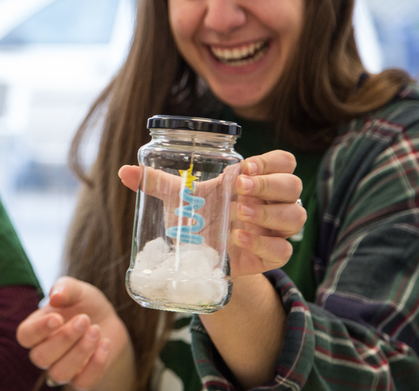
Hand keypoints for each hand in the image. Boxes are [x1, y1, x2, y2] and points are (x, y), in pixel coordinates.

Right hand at [16, 277, 131, 389]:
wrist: (108, 320)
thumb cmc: (85, 304)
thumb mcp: (77, 289)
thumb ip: (64, 288)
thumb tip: (54, 297)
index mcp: (36, 328)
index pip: (25, 336)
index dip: (39, 330)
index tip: (58, 318)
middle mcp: (44, 352)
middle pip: (40, 357)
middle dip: (65, 338)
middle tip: (85, 319)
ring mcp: (61, 368)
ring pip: (59, 374)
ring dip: (80, 352)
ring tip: (96, 330)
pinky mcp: (80, 380)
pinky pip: (82, 383)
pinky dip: (96, 364)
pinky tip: (105, 343)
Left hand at [118, 149, 304, 276]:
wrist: (201, 257)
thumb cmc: (197, 216)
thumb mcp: (179, 197)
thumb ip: (156, 182)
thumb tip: (124, 171)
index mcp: (256, 179)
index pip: (283, 161)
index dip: (271, 163)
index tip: (245, 167)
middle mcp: (272, 202)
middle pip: (292, 186)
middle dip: (268, 185)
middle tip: (239, 189)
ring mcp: (276, 230)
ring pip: (294, 217)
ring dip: (267, 214)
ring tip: (237, 215)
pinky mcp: (272, 256)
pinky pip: (283, 250)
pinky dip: (264, 243)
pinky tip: (239, 239)